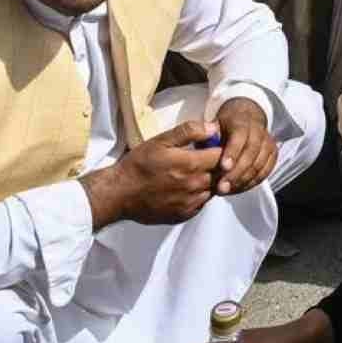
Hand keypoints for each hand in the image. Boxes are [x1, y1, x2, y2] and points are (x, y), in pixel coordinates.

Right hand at [80, 119, 222, 227]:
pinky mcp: (184, 215)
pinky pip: (201, 203)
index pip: (222, 156)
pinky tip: (186, 188)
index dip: (219, 148)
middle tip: (202, 159)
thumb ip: (190, 131)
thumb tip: (214, 128)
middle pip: (220, 174)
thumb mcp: (161, 141)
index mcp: (191, 165)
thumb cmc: (138, 164)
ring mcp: (190, 203)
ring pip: (212, 189)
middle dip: (216, 165)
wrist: (119, 194)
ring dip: (209, 180)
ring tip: (194, 173)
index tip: (209, 146)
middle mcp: (195, 186)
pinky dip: (199, 195)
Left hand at [213, 98, 277, 196]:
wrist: (245, 118)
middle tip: (221, 187)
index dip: (233, 152)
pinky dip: (252, 182)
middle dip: (237, 172)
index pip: (240, 135)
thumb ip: (206, 136)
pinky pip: (266, 171)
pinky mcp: (272, 153)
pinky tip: (237, 188)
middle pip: (251, 152)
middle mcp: (257, 130)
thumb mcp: (212, 126)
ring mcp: (267, 142)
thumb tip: (198, 144)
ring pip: (260, 164)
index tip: (223, 167)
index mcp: (241, 122)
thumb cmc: (223, 127)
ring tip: (227, 190)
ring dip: (243, 180)